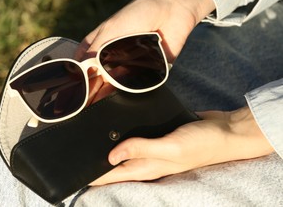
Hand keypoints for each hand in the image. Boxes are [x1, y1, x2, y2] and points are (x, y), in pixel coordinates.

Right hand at [76, 0, 214, 103]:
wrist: (172, 10)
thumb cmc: (138, 13)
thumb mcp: (111, 28)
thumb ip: (95, 48)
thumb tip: (80, 69)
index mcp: (100, 45)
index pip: (83, 64)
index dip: (76, 77)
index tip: (69, 91)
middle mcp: (112, 57)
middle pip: (97, 78)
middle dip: (89, 90)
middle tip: (82, 103)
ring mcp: (128, 65)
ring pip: (113, 84)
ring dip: (105, 95)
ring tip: (95, 107)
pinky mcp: (145, 71)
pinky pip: (133, 86)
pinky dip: (125, 93)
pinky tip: (117, 101)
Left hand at [90, 106, 273, 185]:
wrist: (224, 130)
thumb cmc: (201, 144)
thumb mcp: (171, 148)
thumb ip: (142, 149)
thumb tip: (111, 155)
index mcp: (146, 168)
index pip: (111, 175)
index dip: (91, 174)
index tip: (72, 169)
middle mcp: (145, 159)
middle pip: (113, 163)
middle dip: (94, 158)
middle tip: (74, 147)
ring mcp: (151, 147)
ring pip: (122, 148)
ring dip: (106, 143)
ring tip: (86, 133)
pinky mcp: (156, 134)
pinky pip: (134, 134)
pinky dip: (122, 131)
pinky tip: (112, 121)